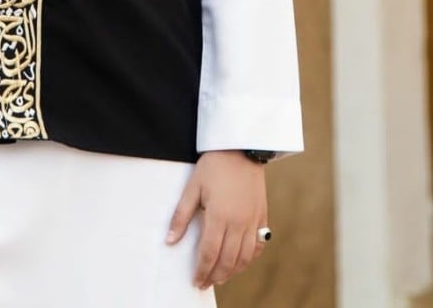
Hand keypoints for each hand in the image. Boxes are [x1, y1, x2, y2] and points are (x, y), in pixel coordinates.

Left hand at [165, 150, 267, 289]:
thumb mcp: (192, 187)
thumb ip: (181, 215)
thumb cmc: (213, 166)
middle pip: (228, 260)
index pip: (209, 253)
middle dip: (215, 275)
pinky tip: (241, 262)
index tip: (195, 281)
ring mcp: (253, 221)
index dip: (202, 270)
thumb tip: (170, 240)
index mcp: (219, 216)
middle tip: (205, 283)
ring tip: (220, 277)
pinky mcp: (262, 216)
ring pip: (245, 257)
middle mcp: (238, 223)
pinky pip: (258, 245)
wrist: (241, 149)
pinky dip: (250, 258)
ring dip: (232, 271)